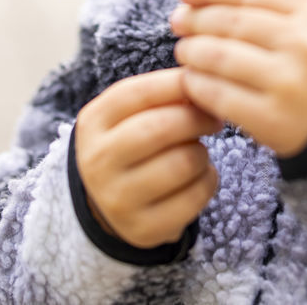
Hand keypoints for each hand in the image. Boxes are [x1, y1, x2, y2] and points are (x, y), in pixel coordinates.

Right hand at [73, 68, 221, 248]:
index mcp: (94, 122)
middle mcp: (98, 161)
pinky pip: (195, 196)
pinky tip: (199, 177)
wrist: (108, 202)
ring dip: (203, 153)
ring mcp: (117, 199)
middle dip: (198, 118)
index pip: (140, 92)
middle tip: (213, 119)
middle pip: (162, 128)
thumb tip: (204, 78)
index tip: (204, 83)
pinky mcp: (143, 229)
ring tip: (197, 151)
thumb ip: (161, 93)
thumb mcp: (131, 113)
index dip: (179, 84)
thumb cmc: (131, 143)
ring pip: (184, 162)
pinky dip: (208, 181)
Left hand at [170, 0, 306, 157]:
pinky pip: (219, 95)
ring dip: (192, 51)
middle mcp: (302, 45)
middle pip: (231, 23)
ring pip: (219, 57)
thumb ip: (269, 5)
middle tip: (178, 21)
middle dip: (196, 20)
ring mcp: (287, 83)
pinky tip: (193, 80)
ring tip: (185, 51)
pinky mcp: (272, 119)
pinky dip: (198, 85)